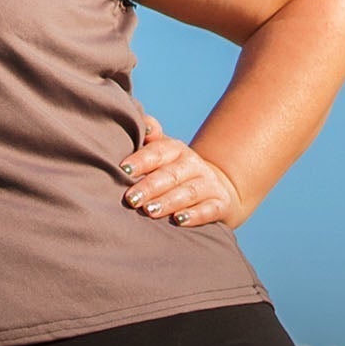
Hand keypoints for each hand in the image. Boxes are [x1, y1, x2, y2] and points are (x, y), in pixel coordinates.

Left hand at [117, 113, 249, 228]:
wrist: (213, 188)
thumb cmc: (172, 170)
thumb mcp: (160, 153)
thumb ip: (149, 139)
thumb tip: (144, 124)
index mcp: (175, 149)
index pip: (158, 152)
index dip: (141, 160)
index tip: (123, 170)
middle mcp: (193, 164)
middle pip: (171, 174)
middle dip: (150, 186)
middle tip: (131, 199)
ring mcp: (209, 184)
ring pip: (188, 192)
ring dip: (168, 202)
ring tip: (149, 211)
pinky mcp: (220, 204)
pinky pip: (210, 209)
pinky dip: (196, 215)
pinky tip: (180, 221)